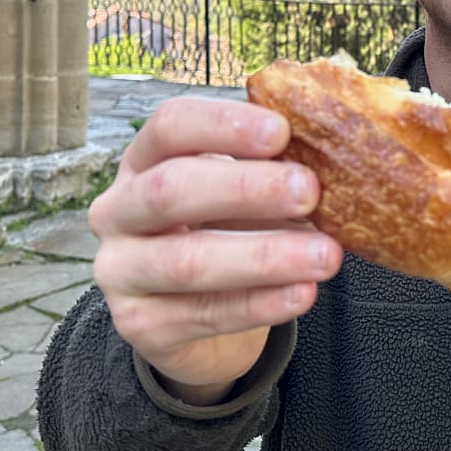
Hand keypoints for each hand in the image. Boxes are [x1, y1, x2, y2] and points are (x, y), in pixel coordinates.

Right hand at [88, 98, 342, 402]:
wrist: (197, 312)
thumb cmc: (224, 229)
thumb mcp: (239, 191)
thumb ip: (268, 169)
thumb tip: (332, 154)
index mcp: (143, 160)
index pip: (170, 126)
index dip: (224, 124)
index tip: (282, 131)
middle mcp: (118, 210)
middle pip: (170, 190)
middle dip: (246, 189)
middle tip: (310, 191)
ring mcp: (120, 271)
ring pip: (186, 262)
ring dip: (263, 257)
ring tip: (325, 255)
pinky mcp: (138, 325)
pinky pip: (203, 315)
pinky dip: (260, 305)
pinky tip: (303, 293)